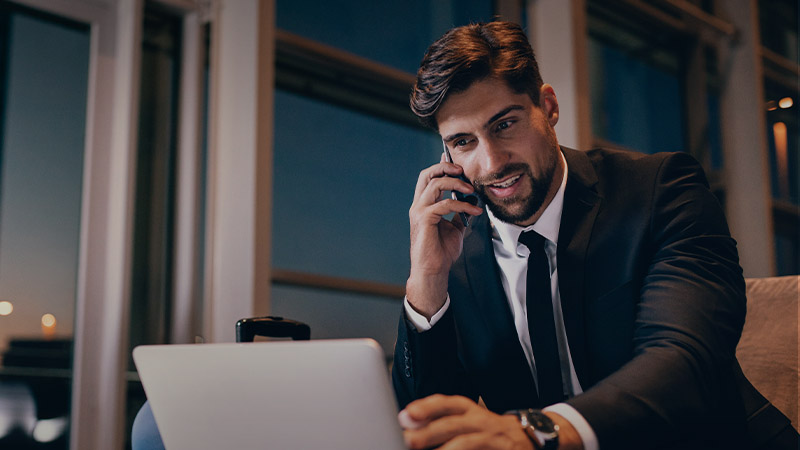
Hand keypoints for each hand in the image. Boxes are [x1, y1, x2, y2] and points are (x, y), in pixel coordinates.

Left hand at [399, 394, 533, 449]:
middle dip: (428, 433)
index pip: (447, 403)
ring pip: (466, 442)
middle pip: (452, 424)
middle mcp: (480, 421)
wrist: (529, 436)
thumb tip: (409, 425)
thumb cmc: (489, 431)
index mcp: (469, 410)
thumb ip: (442, 421)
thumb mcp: (468, 420)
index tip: (406, 415)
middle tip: (408, 440)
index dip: (426, 408)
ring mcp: (492, 438)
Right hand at [407, 159, 482, 317]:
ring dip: (456, 184)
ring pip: (436, 184)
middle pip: (427, 174)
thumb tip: (470, 203)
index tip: (456, 162)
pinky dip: (462, 205)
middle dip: (445, 167)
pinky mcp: (425, 219)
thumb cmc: (441, 252)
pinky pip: (445, 204)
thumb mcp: (454, 229)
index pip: (428, 178)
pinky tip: (474, 212)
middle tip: (462, 170)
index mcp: (424, 205)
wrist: (434, 270)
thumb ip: (458, 214)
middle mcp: (419, 205)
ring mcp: (419, 211)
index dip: (441, 166)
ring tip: (471, 190)